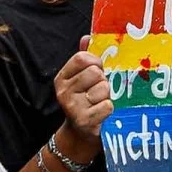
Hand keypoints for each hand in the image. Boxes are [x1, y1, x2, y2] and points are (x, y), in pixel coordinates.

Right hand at [54, 36, 113, 154]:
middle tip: (98, 90)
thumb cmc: (85, 100)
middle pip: (95, 73)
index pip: (83, 58)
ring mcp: (72, 106)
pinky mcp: (84, 120)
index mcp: (62, 78)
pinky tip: (101, 114)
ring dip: (106, 96)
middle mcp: (64, 91)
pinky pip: (107, 105)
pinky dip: (108, 109)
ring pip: (103, 88)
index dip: (96, 62)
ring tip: (99, 102)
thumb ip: (84, 57)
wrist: (79, 134)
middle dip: (103, 81)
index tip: (97, 70)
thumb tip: (87, 37)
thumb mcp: (81, 78)